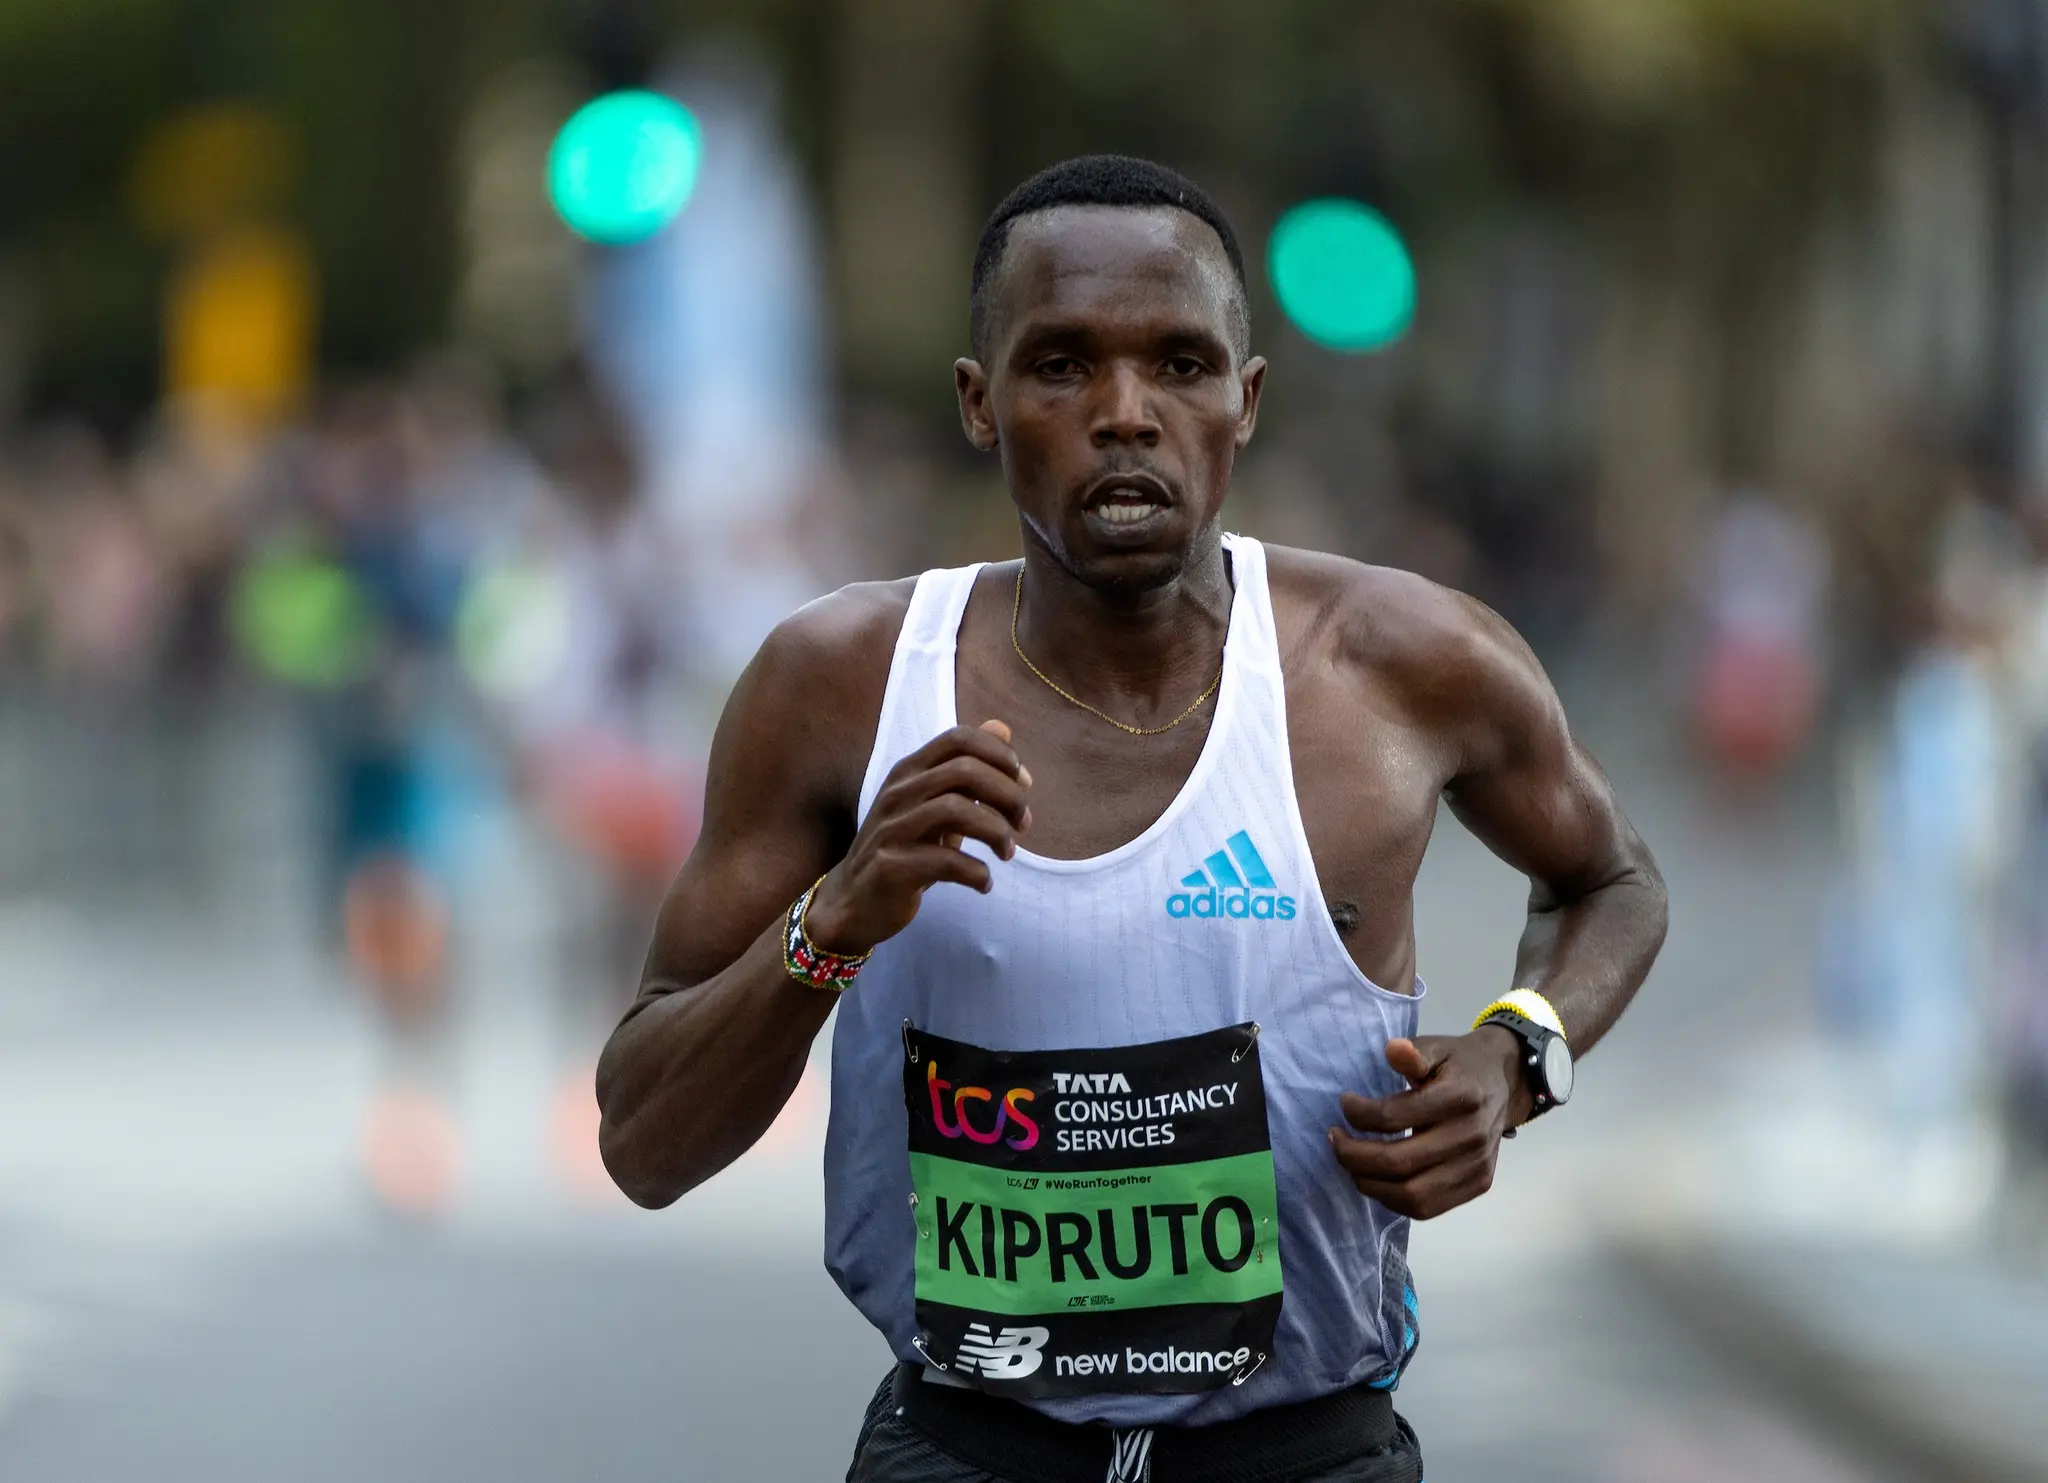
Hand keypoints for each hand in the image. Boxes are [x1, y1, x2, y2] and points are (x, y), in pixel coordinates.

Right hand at [805, 720, 1031, 956]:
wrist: (853, 901)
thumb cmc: (903, 847)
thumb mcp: (934, 802)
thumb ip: (967, 768)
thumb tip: (1003, 728)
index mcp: (909, 771)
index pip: (959, 738)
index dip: (1000, 756)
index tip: (1023, 783)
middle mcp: (897, 793)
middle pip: (965, 770)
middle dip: (1008, 795)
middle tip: (1023, 823)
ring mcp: (891, 829)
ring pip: (956, 810)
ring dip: (996, 831)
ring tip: (1007, 853)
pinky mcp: (892, 868)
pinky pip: (946, 861)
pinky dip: (976, 872)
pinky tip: (984, 883)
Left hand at [1326, 1029, 1528, 1219]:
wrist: (1505, 1083)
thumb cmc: (1460, 1064)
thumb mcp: (1438, 1047)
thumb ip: (1413, 1052)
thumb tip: (1392, 1049)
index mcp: (1460, 1097)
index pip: (1394, 1116)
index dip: (1359, 1114)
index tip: (1344, 1104)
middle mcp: (1471, 1136)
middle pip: (1399, 1162)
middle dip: (1354, 1156)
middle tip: (1336, 1140)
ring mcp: (1477, 1166)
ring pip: (1412, 1195)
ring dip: (1370, 1184)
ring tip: (1351, 1165)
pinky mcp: (1479, 1184)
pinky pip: (1428, 1208)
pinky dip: (1394, 1200)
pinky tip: (1378, 1179)